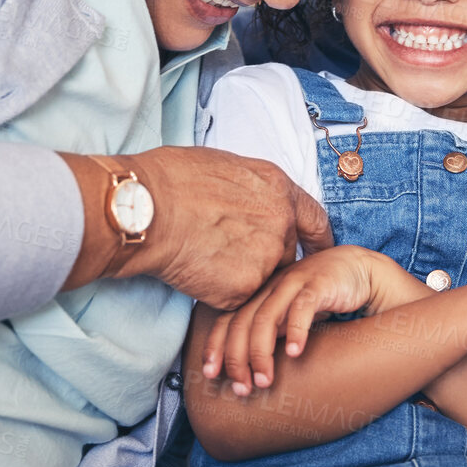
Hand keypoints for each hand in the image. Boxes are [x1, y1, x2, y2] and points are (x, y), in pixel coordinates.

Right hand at [105, 146, 332, 308]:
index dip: (319, 240)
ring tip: (205, 257)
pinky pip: (235, 298)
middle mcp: (282, 223)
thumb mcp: (226, 168)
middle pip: (285, 254)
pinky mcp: (243, 289)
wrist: (147, 208)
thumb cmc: (172, 180)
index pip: (316, 221)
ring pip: (261, 279)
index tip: (320, 251)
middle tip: (229, 255)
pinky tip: (195, 270)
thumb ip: (251, 191)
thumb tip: (249, 201)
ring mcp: (266, 258)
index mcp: (279, 189)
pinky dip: (217, 292)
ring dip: (240, 276)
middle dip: (263, 259)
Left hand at [203, 245, 417, 393]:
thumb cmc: (321, 297)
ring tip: (265, 380)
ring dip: (261, 353)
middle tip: (243, 389)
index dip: (215, 347)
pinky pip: (302, 308)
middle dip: (237, 359)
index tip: (210, 375)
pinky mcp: (319, 283)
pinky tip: (295, 353)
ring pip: (266, 318)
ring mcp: (294, 282)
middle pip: (242, 322)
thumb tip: (246, 367)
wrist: (359, 270)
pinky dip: (295, 331)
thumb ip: (269, 332)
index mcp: (261, 294)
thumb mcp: (289, 316)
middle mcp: (272, 287)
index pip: (228, 319)